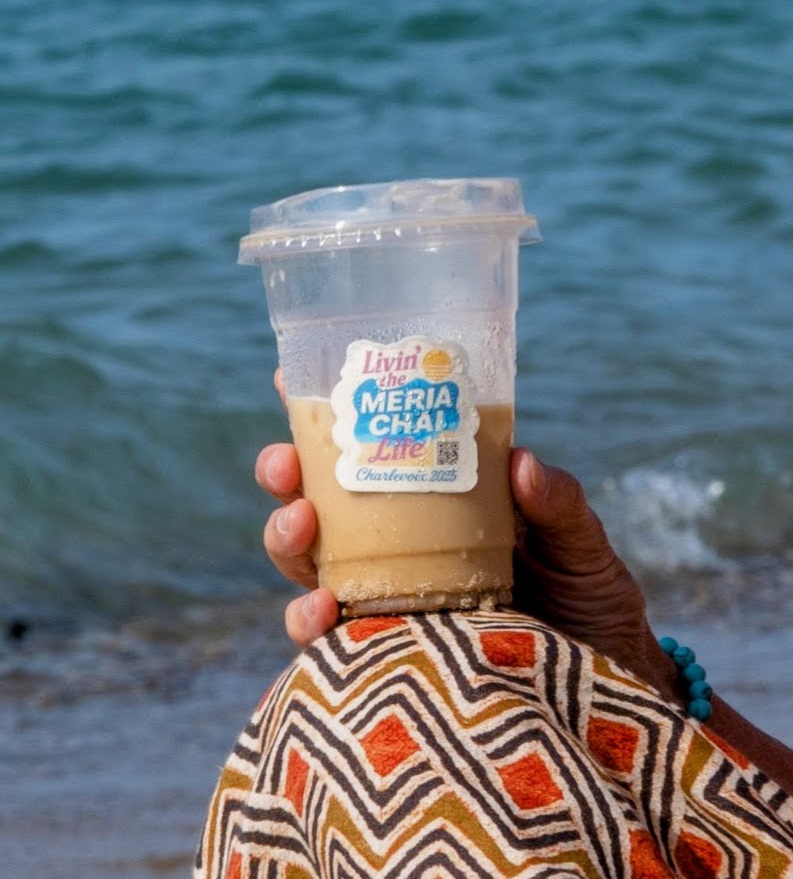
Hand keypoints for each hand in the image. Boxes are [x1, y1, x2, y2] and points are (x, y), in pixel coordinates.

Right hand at [256, 436, 665, 686]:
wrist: (601, 683)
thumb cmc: (587, 598)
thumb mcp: (580, 543)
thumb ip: (557, 504)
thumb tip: (522, 462)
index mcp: (438, 502)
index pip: (375, 451)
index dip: (326, 418)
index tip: (290, 381)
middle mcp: (400, 545)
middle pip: (322, 504)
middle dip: (288, 478)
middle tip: (283, 463)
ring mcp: (388, 599)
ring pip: (311, 565)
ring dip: (287, 540)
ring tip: (299, 524)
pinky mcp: (385, 655)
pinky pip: (330, 640)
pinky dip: (311, 622)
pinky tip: (322, 610)